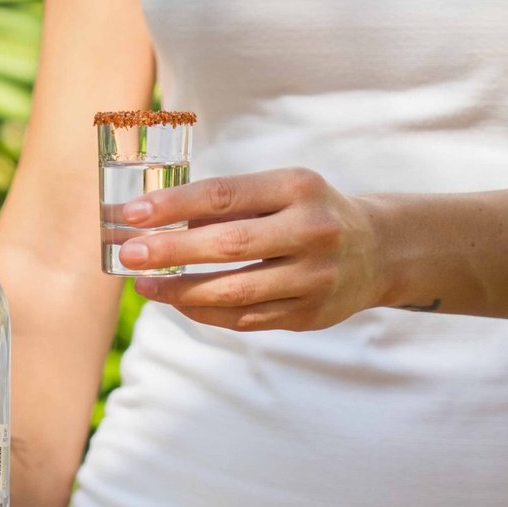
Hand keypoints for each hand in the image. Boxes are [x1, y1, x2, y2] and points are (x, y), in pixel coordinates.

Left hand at [118, 168, 387, 331]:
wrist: (378, 251)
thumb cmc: (308, 212)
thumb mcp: (280, 191)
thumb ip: (227, 204)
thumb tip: (155, 222)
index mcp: (298, 188)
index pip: (224, 195)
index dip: (173, 205)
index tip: (131, 213)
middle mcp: (312, 231)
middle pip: (229, 245)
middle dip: (171, 250)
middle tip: (129, 254)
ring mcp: (314, 278)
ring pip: (234, 291)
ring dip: (179, 290)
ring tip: (143, 284)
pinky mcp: (309, 315)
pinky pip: (244, 318)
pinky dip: (203, 311)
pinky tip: (176, 301)